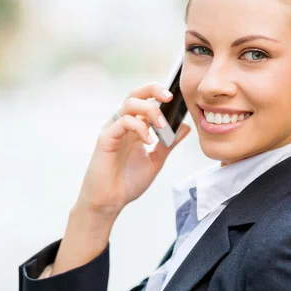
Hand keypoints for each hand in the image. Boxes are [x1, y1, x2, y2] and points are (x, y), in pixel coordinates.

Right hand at [76, 82, 190, 216]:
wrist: (110, 201)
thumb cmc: (128, 181)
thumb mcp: (156, 160)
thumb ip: (168, 143)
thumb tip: (185, 127)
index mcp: (134, 126)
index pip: (146, 100)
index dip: (159, 93)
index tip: (177, 98)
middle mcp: (122, 124)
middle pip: (135, 94)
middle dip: (153, 89)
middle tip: (169, 97)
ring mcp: (113, 129)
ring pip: (129, 104)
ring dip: (149, 110)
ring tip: (162, 125)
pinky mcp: (105, 138)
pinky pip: (122, 122)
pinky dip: (138, 128)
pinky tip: (148, 141)